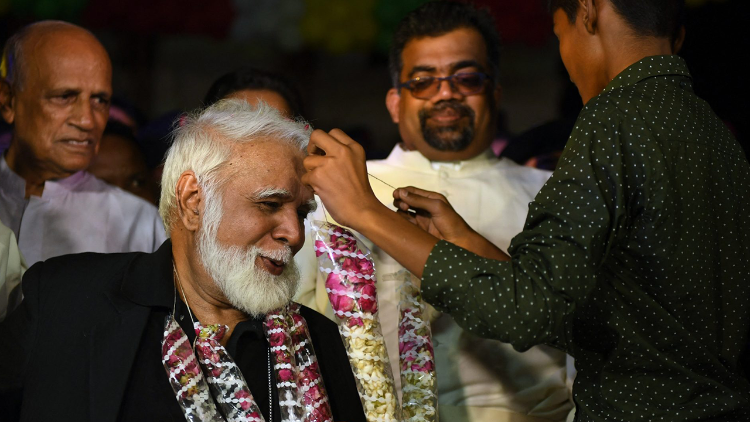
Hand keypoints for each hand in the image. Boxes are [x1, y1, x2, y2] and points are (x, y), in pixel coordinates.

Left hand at [301, 129, 385, 227]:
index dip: (325, 142)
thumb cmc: (359, 192)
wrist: (362, 210)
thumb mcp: (357, 164)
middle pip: (317, 135)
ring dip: (311, 172)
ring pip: (307, 160)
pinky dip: (310, 185)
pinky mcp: (318, 176)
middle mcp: (342, 151)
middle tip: (314, 158)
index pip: (334, 132)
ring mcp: (329, 163)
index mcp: (354, 147)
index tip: (325, 153)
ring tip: (322, 182)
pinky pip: (305, 176)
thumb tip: (320, 152)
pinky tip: (321, 191)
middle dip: (312, 146)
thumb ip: (343, 155)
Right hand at [393, 186, 509, 260]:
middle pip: (406, 201)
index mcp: (431, 198)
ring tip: (405, 214)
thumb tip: (401, 192)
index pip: (412, 191)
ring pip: (403, 212)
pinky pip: (406, 223)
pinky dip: (402, 222)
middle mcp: (425, 207)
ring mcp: (421, 219)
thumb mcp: (437, 206)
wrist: (458, 243)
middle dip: (401, 202)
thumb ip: (419, 200)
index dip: (402, 192)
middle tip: (404, 207)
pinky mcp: (418, 230)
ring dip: (400, 212)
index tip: (395, 195)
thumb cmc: (451, 222)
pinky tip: (403, 223)